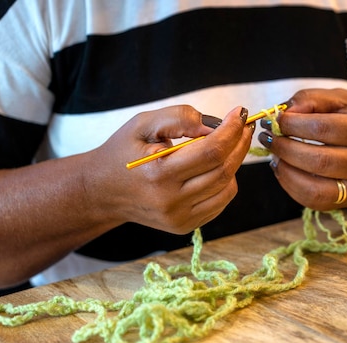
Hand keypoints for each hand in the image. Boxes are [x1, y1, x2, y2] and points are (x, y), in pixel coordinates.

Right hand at [86, 105, 253, 233]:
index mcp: (158, 174)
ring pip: (227, 187)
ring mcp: (179, 218)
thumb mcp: (142, 124)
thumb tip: (215, 124)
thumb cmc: (123, 152)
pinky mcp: (184, 226)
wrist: (103, 191)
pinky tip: (214, 166)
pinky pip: (220, 202)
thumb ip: (179, 118)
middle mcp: (170, 201)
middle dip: (239, 144)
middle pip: (223, 170)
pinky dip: (225, 181)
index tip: (240, 113)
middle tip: (243, 125)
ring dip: (234, 162)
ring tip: (228, 144)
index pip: (211, 152)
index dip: (231, 131)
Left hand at [257, 88, 346, 210]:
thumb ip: (312, 100)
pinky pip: (314, 201)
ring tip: (274, 155)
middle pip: (319, 161)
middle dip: (285, 148)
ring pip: (315, 188)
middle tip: (268, 138)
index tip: (275, 119)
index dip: (294, 124)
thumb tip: (283, 113)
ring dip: (286, 171)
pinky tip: (284, 170)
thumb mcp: (343, 99)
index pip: (325, 129)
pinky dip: (291, 187)